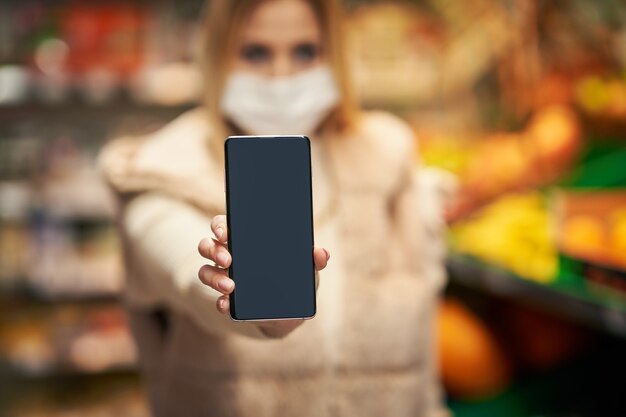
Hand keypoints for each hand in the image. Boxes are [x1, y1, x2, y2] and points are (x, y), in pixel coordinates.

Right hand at [198, 214, 329, 337]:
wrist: (284, 313)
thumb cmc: (291, 280)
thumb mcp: (305, 271)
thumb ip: (314, 261)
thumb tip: (321, 253)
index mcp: (244, 240)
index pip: (224, 225)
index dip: (219, 225)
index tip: (225, 232)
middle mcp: (228, 255)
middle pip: (208, 245)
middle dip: (214, 250)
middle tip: (228, 259)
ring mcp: (222, 277)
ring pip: (205, 270)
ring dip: (214, 277)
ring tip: (231, 285)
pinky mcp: (224, 299)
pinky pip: (215, 299)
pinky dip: (219, 302)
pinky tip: (226, 304)